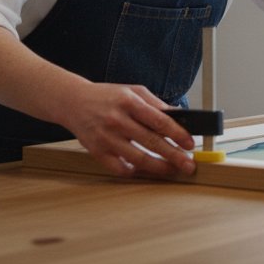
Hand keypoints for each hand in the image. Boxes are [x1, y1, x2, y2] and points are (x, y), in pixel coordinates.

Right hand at [58, 82, 196, 177]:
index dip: (178, 134)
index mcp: (129, 102)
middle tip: (188, 165)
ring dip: (158, 167)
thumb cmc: (107, 96)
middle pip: (151, 142)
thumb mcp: (133, 91)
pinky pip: (119, 168)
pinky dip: (134, 172)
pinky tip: (145, 170)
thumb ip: (155, 104)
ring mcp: (106, 138)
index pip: (159, 120)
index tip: (190, 144)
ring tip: (172, 170)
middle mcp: (117, 120)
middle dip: (174, 156)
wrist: (73, 102)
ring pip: (137, 159)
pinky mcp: (97, 152)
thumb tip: (179, 117)